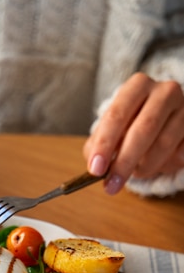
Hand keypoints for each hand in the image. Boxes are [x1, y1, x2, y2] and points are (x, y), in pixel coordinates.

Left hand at [83, 72, 183, 193]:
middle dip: (125, 162)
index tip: (96, 169)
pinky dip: (165, 166)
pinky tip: (158, 164)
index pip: (117, 115)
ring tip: (136, 173)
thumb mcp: (110, 129)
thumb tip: (96, 167)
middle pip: (143, 129)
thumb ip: (98, 145)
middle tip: (111, 186)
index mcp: (137, 86)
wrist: (165, 116)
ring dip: (146, 166)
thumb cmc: (131, 124)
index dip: (105, 144)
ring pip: (164, 144)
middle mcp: (164, 91)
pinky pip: (180, 154)